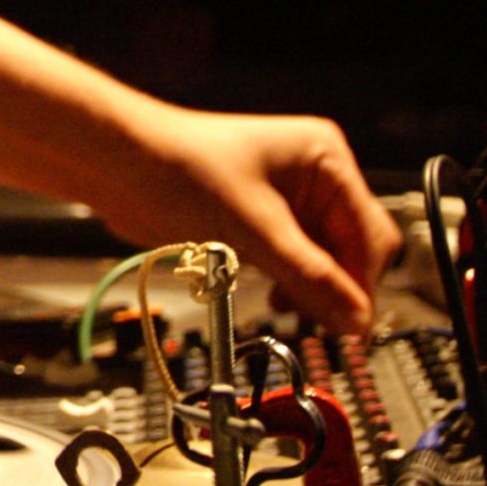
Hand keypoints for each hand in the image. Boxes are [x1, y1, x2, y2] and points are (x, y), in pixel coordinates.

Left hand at [100, 108, 402, 331]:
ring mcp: (286, 202)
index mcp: (324, 160)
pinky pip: (294, 262)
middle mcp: (312, 178)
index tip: (354, 325)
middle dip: (339, 286)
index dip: (362, 281)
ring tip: (296, 313)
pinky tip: (279, 300)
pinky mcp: (260, 223)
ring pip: (322, 260)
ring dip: (314, 289)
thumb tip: (354, 318)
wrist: (118, 165)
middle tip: (328, 325)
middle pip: (351, 249)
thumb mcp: (254, 228)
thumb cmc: (179, 169)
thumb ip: (309, 277)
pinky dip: (291, 284)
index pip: (368, 233)